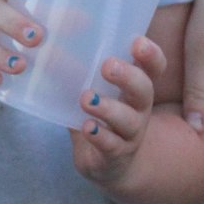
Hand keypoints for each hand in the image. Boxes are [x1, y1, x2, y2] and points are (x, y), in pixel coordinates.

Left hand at [70, 35, 164, 189]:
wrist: (109, 164)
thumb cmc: (100, 117)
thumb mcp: (92, 91)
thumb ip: (76, 70)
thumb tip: (51, 38)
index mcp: (135, 89)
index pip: (152, 68)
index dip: (150, 55)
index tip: (137, 42)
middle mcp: (138, 110)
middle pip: (144, 91)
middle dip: (128, 76)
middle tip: (108, 65)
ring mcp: (129, 135)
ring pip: (128, 121)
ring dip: (108, 108)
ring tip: (87, 98)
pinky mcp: (114, 155)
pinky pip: (111, 146)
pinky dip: (100, 136)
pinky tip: (87, 127)